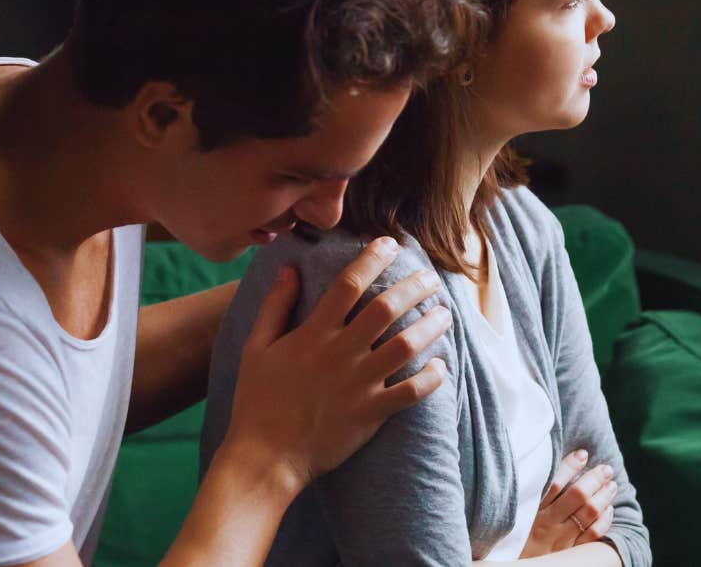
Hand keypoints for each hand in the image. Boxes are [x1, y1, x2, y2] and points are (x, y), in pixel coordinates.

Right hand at [219, 236, 450, 493]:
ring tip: (445, 313)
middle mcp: (340, 353)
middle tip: (431, 277)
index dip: (372, 259)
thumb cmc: (256, 399)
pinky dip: (431, 378)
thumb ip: (275, 305)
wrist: (265, 456)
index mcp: (312, 334)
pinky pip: (411, 392)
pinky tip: (441, 366)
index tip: (390, 244)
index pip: (348, 284)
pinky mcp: (371, 414)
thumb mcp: (256, 346)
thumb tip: (289, 268)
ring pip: (406, 345)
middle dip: (413, 286)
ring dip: (430, 325)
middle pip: (386, 308)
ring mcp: (358, 384)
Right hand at [520, 450, 617, 556]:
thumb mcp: (514, 516)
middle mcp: (547, 525)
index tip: (582, 454)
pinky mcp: (571, 555)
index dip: (570, 466)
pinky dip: (604, 521)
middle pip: (577, 496)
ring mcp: (560, 541)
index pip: (555, 483)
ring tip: (611, 485)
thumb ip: (529, 495)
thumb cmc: (512, 539)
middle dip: (594, 479)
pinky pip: (593, 536)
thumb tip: (546, 470)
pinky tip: (609, 510)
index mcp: (531, 511)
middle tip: (606, 469)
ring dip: (603, 497)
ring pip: (589, 514)